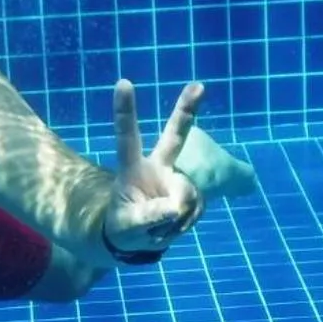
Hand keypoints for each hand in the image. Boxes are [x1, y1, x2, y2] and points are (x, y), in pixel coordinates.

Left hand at [102, 79, 203, 255]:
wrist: (141, 238)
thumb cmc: (126, 226)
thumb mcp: (128, 227)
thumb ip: (148, 217)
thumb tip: (175, 206)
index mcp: (133, 167)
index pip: (127, 137)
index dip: (125, 112)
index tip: (123, 82)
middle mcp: (158, 166)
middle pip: (174, 135)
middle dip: (187, 110)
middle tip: (199, 85)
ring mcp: (177, 178)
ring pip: (187, 193)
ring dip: (176, 217)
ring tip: (159, 227)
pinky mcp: (193, 193)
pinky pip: (196, 208)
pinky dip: (185, 223)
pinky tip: (172, 225)